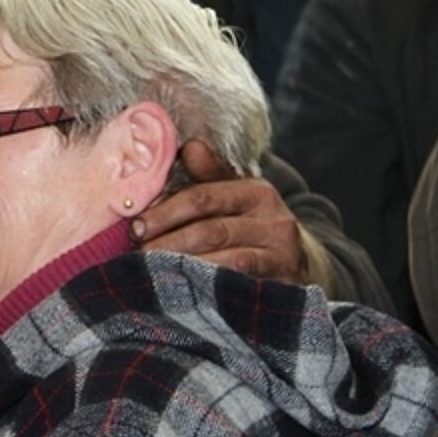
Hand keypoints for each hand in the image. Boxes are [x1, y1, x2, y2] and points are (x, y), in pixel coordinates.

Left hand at [129, 139, 312, 285]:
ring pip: (226, 260)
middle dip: (168, 241)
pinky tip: (184, 290)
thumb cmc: (253, 227)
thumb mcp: (235, 196)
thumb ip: (209, 174)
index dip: (165, 212)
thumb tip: (189, 146)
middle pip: (211, 230)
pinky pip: (241, 286)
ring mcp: (283, 256)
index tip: (135, 226)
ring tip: (153, 271)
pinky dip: (209, 288)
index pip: (203, 197)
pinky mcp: (285, 286)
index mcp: (258, 192)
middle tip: (137, 252)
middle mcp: (275, 221)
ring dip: (184, 266)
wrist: (302, 266)